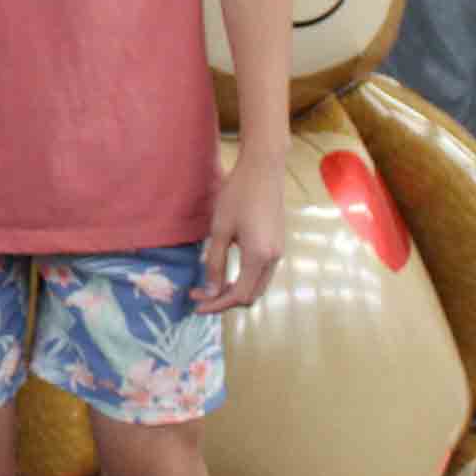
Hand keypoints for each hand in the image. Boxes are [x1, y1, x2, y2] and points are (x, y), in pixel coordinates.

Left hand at [192, 149, 283, 313]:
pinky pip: (262, 272)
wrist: (263, 170)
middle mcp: (274, 259)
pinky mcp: (277, 244)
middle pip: (251, 295)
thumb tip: (210, 291)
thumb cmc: (238, 195)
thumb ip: (215, 262)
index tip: (196, 304)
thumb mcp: (220, 230)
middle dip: (225, 300)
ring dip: (235, 290)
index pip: (239, 295)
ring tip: (210, 286)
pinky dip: (244, 279)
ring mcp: (279, 252)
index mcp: (259, 257)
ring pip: (257, 285)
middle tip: (199, 295)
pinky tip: (227, 272)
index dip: (217, 304)